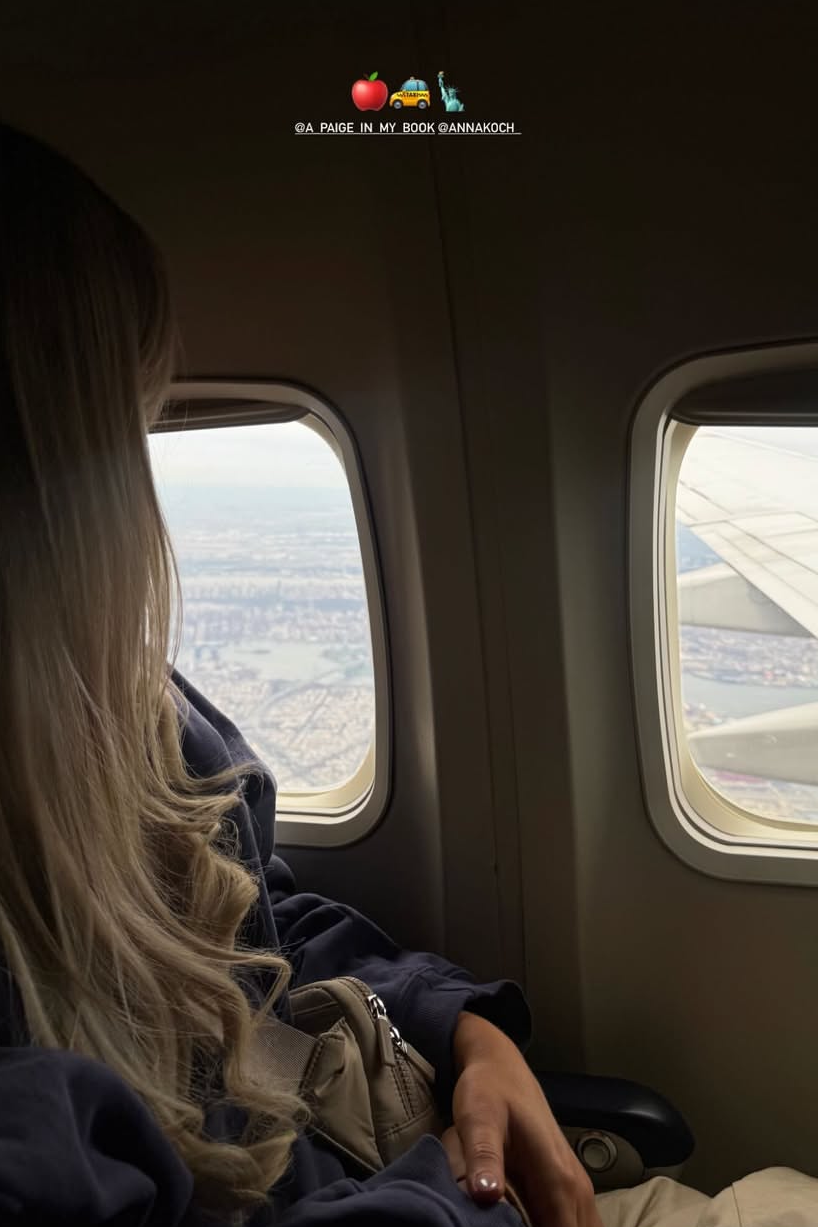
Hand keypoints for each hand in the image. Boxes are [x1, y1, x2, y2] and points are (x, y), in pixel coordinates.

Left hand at [450, 1011, 602, 1226]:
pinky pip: (575, 1222)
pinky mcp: (567, 1184)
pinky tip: (532, 1224)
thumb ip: (484, 1157)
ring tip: (522, 1226)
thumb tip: (485, 1196)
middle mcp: (576, 1187)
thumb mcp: (478, 1119)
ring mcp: (575, 1185)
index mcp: (558, 1179)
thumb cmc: (488, 1090)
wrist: (500, 1064)